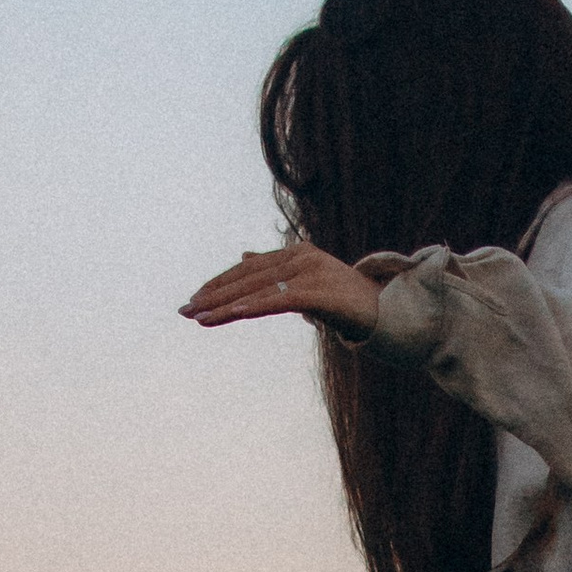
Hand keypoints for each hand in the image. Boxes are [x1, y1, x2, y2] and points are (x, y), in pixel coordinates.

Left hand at [180, 243, 383, 337]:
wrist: (386, 313)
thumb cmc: (346, 302)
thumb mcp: (306, 284)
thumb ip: (275, 272)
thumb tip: (243, 258)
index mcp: (294, 253)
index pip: (248, 271)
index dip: (219, 285)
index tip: (194, 301)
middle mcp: (300, 257)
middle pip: (248, 278)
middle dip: (214, 296)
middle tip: (185, 311)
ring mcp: (310, 272)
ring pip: (258, 290)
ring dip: (226, 305)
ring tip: (199, 318)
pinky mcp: (319, 291)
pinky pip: (279, 300)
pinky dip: (254, 306)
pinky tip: (233, 314)